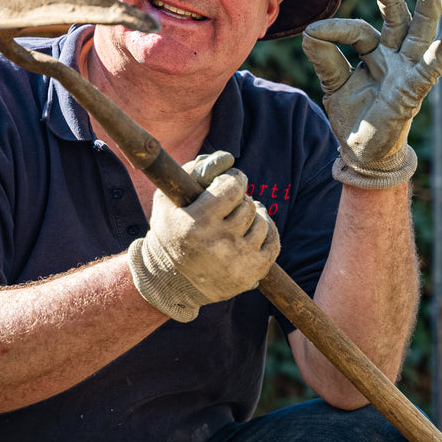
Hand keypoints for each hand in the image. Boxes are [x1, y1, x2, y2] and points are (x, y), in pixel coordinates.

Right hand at [127, 151, 280, 321]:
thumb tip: (227, 158)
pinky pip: (274, 242)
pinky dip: (267, 232)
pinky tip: (254, 231)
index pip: (233, 186)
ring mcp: (239, 260)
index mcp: (198, 223)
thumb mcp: (167, 200)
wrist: (171, 282)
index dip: (234, 179)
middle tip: (231, 204)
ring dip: (254, 216)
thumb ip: (193, 171)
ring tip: (240, 220)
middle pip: (248, 204)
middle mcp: (220, 243)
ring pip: (263, 222)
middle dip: (241, 200)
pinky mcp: (252, 273)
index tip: (229, 182)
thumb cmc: (169, 234)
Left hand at [301, 0, 441, 187]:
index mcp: (375, 51)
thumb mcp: (333, 84)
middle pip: (397, 18)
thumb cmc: (353, 116)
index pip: (358, 30)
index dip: (336, 29)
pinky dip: (441, 50)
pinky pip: (430, 68)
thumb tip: (310, 31)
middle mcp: (395, 56)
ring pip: (420, 35)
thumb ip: (325, 58)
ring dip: (427, 10)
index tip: (313, 32)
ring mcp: (408, 71)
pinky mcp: (414, 91)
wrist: (362, 154)